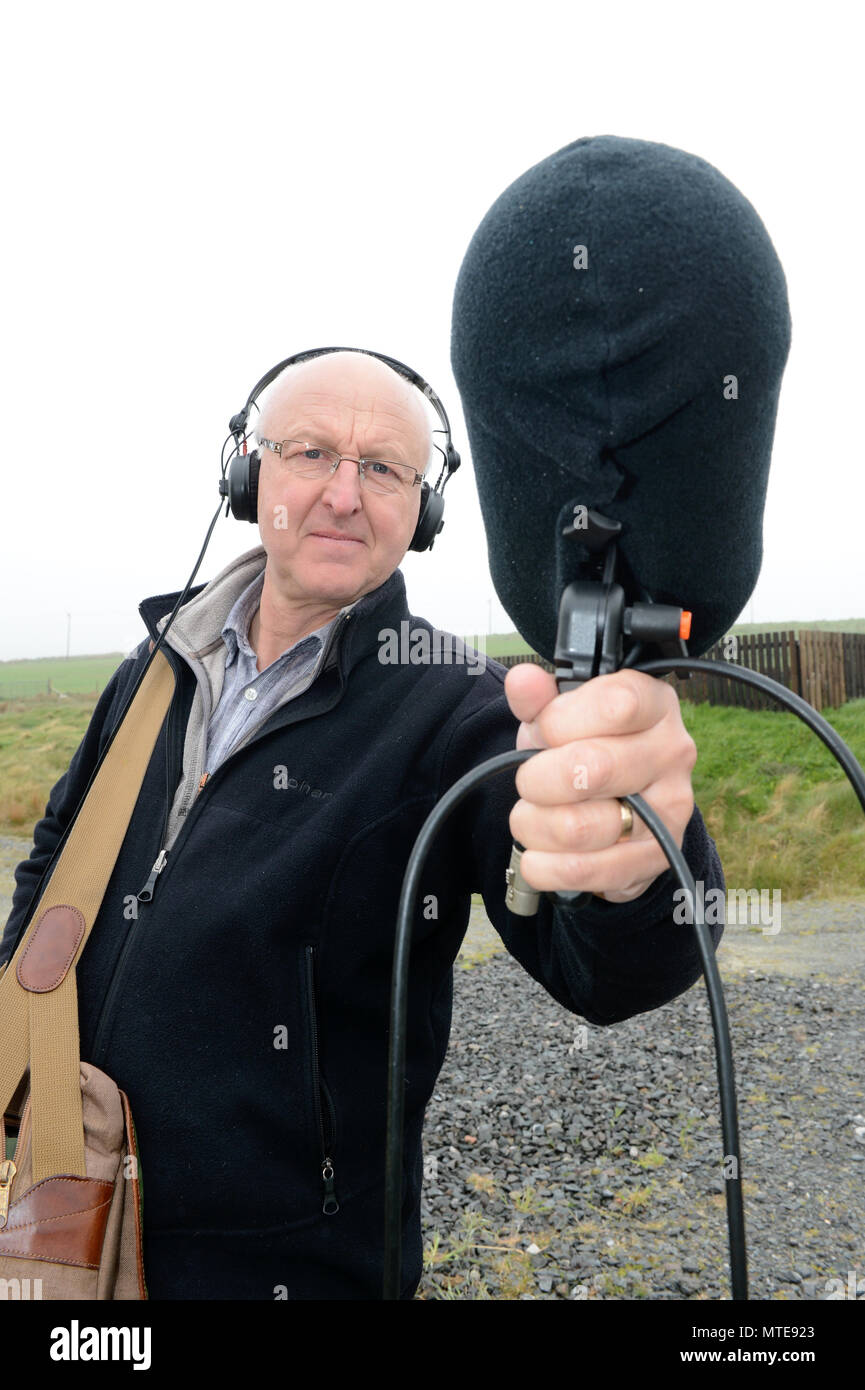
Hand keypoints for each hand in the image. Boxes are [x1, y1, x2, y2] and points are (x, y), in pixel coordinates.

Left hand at [504, 664, 697, 903]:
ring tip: (532, 817)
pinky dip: (546, 866)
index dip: (560, 721)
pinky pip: (585, 870)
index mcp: (655, 705)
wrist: (619, 807)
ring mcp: (670, 810)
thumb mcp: (560, 716)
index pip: (615, 705)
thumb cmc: (587, 748)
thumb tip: (523, 681)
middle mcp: (672, 754)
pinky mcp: (656, 858)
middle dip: (537, 778)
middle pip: (592, 769)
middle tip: (529, 781)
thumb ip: (539, 699)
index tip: (544, 730)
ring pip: (579, 826)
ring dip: (535, 824)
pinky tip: (540, 854)